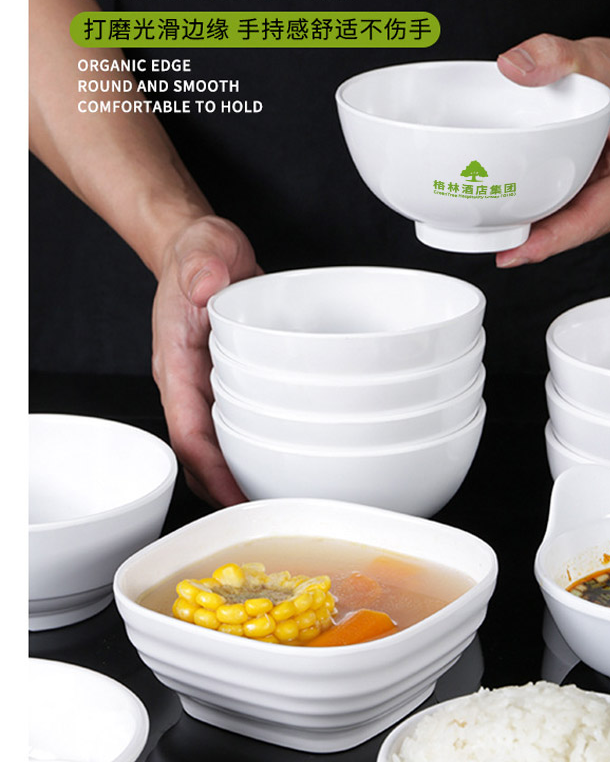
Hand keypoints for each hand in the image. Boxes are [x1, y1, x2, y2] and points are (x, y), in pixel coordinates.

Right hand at [151, 209, 258, 495]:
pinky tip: (283, 462)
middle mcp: (188, 386)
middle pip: (200, 457)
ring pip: (216, 450)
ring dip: (239, 478)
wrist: (203, 250)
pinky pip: (236, 430)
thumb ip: (202, 263)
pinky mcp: (228, 386)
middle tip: (268, 514)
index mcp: (175, 364)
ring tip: (279, 500)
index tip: (235, 496)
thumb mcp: (202, 247)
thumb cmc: (198, 253)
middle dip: (227, 492)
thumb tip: (204, 283)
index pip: (187, 432)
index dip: (211, 470)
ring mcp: (207, 390)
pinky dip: (253, 452)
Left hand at [494, 27, 609, 264]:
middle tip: (501, 248)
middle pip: (583, 229)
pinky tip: (524, 212)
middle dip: (543, 242)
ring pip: (580, 225)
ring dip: (547, 233)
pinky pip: (578, 211)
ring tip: (505, 236)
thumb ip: (551, 54)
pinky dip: (553, 215)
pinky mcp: (605, 190)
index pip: (592, 218)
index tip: (520, 251)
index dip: (555, 240)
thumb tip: (512, 66)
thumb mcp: (588, 56)